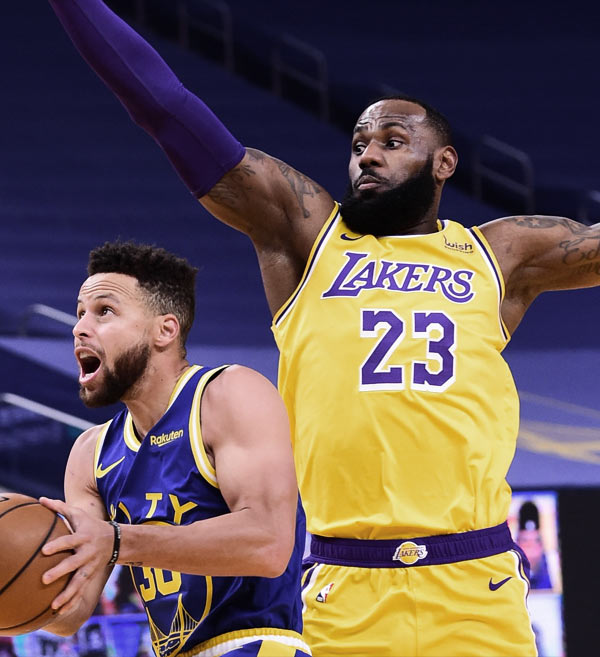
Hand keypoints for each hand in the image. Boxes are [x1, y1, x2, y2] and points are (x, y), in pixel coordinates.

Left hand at [39, 497, 113, 614]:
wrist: (116, 540)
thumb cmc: (91, 525)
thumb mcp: (79, 514)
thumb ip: (60, 508)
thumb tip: (41, 499)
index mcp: (83, 537)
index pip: (70, 540)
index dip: (58, 545)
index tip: (44, 551)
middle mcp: (88, 553)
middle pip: (74, 564)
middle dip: (61, 572)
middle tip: (45, 579)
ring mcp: (91, 566)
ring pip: (79, 582)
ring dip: (68, 594)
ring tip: (54, 605)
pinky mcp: (91, 576)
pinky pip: (82, 591)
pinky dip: (72, 601)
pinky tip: (60, 611)